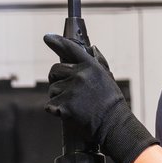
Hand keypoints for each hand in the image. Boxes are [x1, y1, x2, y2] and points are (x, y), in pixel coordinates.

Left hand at [43, 33, 156, 162]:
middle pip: (54, 70)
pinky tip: (68, 113)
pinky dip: (55, 110)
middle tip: (65, 89)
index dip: (56, 42)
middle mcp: (80, 75)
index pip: (70, 49)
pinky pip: (49, 105)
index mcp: (90, 66)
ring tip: (73, 105)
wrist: (114, 125)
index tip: (47, 37)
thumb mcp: (108, 78)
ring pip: (52, 90)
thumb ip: (98, 62)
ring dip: (57, 97)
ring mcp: (71, 90)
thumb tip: (92, 49)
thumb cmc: (112, 103)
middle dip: (56, 78)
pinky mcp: (64, 106)